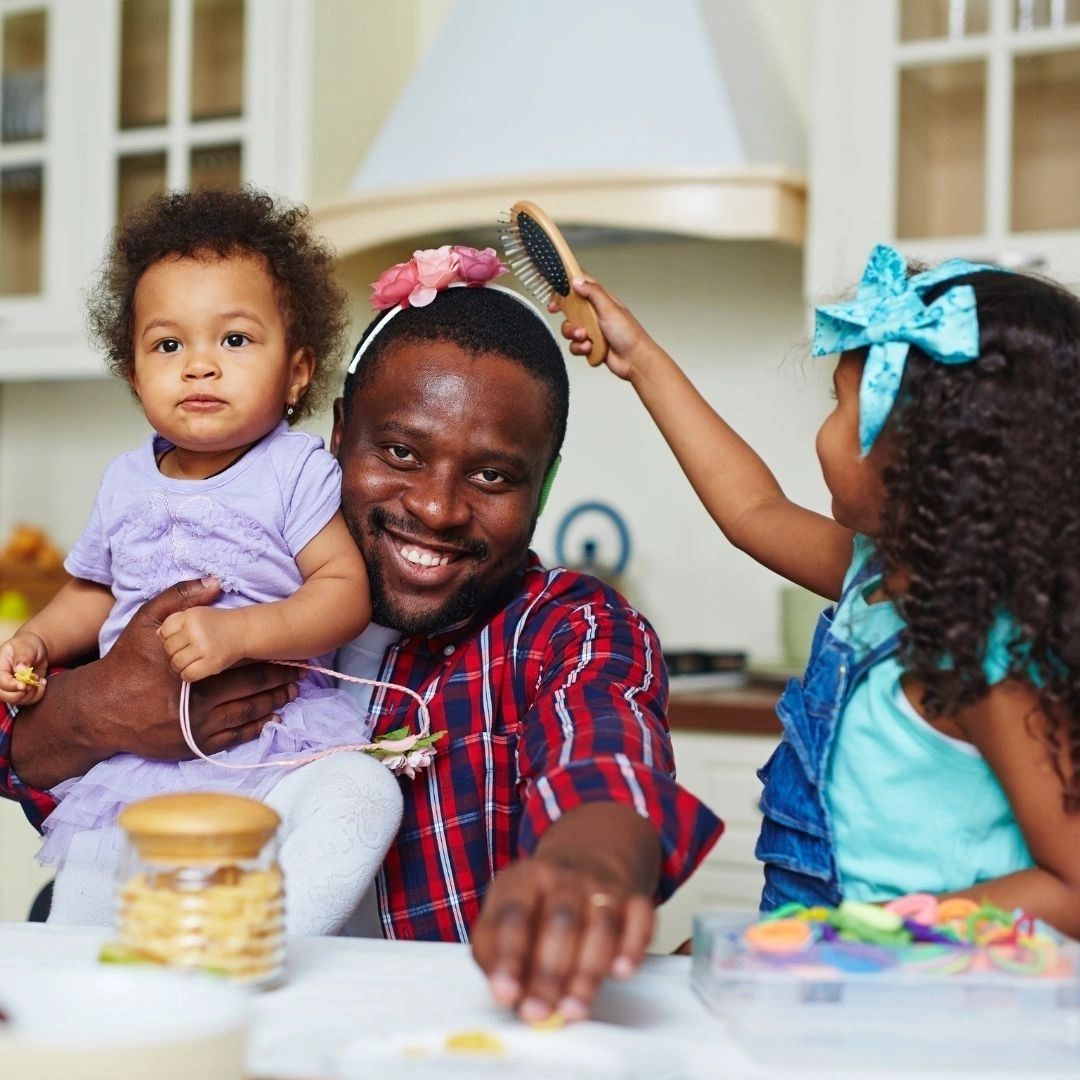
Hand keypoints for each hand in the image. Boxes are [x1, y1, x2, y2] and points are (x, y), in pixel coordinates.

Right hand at [0, 631, 47, 704]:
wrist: (35, 649)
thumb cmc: (28, 645)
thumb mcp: (25, 646)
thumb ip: (22, 657)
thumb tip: (20, 669)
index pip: (0, 681)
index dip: (11, 685)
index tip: (24, 685)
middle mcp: (1, 679)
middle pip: (4, 695)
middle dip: (21, 692)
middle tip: (34, 680)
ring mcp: (10, 687)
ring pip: (16, 700)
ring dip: (32, 694)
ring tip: (39, 679)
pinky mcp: (20, 692)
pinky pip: (27, 701)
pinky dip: (38, 695)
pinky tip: (42, 683)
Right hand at [9, 577, 298, 789]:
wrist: (99, 710)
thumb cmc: (126, 661)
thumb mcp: (146, 622)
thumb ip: (180, 597)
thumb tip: (216, 581)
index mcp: (192, 668)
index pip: (243, 659)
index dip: (271, 652)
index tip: (292, 645)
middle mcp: (197, 700)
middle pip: (252, 687)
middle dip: (281, 678)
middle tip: (304, 670)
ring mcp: (196, 726)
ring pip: (248, 713)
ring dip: (275, 701)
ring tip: (293, 690)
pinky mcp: (193, 746)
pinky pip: (234, 738)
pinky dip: (256, 727)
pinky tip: (272, 717)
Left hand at [159, 603, 245, 681]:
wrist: (244, 630)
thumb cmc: (217, 623)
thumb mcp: (196, 613)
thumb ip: (176, 621)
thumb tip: (157, 634)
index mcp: (190, 615)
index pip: (164, 632)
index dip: (168, 638)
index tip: (179, 640)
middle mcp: (196, 630)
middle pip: (168, 648)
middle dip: (174, 653)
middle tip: (186, 653)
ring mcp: (204, 647)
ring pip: (176, 663)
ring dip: (180, 666)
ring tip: (190, 662)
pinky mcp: (212, 662)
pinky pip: (188, 674)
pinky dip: (189, 674)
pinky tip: (195, 669)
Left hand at [471, 854, 654, 1023]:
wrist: (588, 856)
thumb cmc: (538, 903)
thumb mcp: (504, 913)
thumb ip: (495, 952)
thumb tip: (507, 995)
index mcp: (525, 879)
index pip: (514, 914)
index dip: (509, 956)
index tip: (505, 993)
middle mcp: (565, 877)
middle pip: (561, 921)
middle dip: (549, 972)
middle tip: (538, 1013)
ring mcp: (603, 885)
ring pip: (601, 926)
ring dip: (587, 973)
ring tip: (572, 1010)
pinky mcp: (634, 897)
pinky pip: (640, 918)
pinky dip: (633, 946)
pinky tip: (621, 972)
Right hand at [549, 277, 661, 381]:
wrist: (634, 360)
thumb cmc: (629, 334)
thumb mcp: (610, 308)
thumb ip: (593, 293)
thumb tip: (577, 280)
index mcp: (601, 300)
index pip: (580, 286)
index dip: (566, 286)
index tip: (555, 293)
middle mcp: (595, 314)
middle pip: (570, 309)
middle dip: (566, 316)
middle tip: (563, 316)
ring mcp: (592, 330)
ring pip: (570, 329)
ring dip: (574, 334)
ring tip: (586, 337)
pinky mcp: (590, 345)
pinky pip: (574, 345)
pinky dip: (580, 348)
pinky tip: (590, 348)